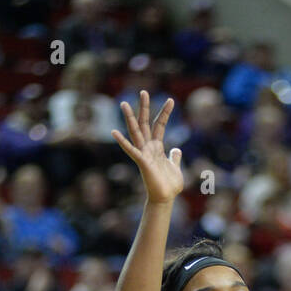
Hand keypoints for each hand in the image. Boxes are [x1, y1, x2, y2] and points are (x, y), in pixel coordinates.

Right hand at [112, 90, 183, 204]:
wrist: (165, 199)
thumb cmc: (169, 185)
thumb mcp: (176, 167)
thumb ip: (174, 157)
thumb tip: (176, 149)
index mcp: (157, 147)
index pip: (159, 125)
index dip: (165, 112)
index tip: (171, 100)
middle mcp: (148, 147)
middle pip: (145, 123)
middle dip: (145, 108)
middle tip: (144, 91)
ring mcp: (143, 154)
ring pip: (135, 132)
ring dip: (130, 118)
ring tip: (124, 104)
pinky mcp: (141, 162)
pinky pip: (131, 150)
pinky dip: (122, 141)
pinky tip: (113, 132)